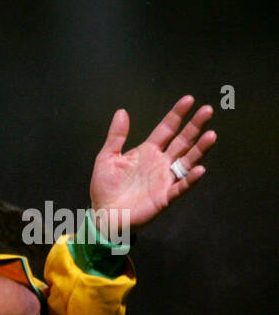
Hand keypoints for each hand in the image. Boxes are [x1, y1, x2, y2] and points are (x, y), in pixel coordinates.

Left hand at [89, 96, 214, 232]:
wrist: (103, 215)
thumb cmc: (105, 188)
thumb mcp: (106, 158)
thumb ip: (116, 136)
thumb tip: (121, 111)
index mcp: (147, 151)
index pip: (166, 129)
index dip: (177, 115)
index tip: (188, 100)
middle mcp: (160, 163)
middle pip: (182, 141)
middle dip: (195, 126)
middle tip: (207, 110)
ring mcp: (165, 179)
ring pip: (187, 161)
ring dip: (200, 149)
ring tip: (211, 135)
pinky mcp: (165, 197)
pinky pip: (181, 187)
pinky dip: (190, 179)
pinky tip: (199, 169)